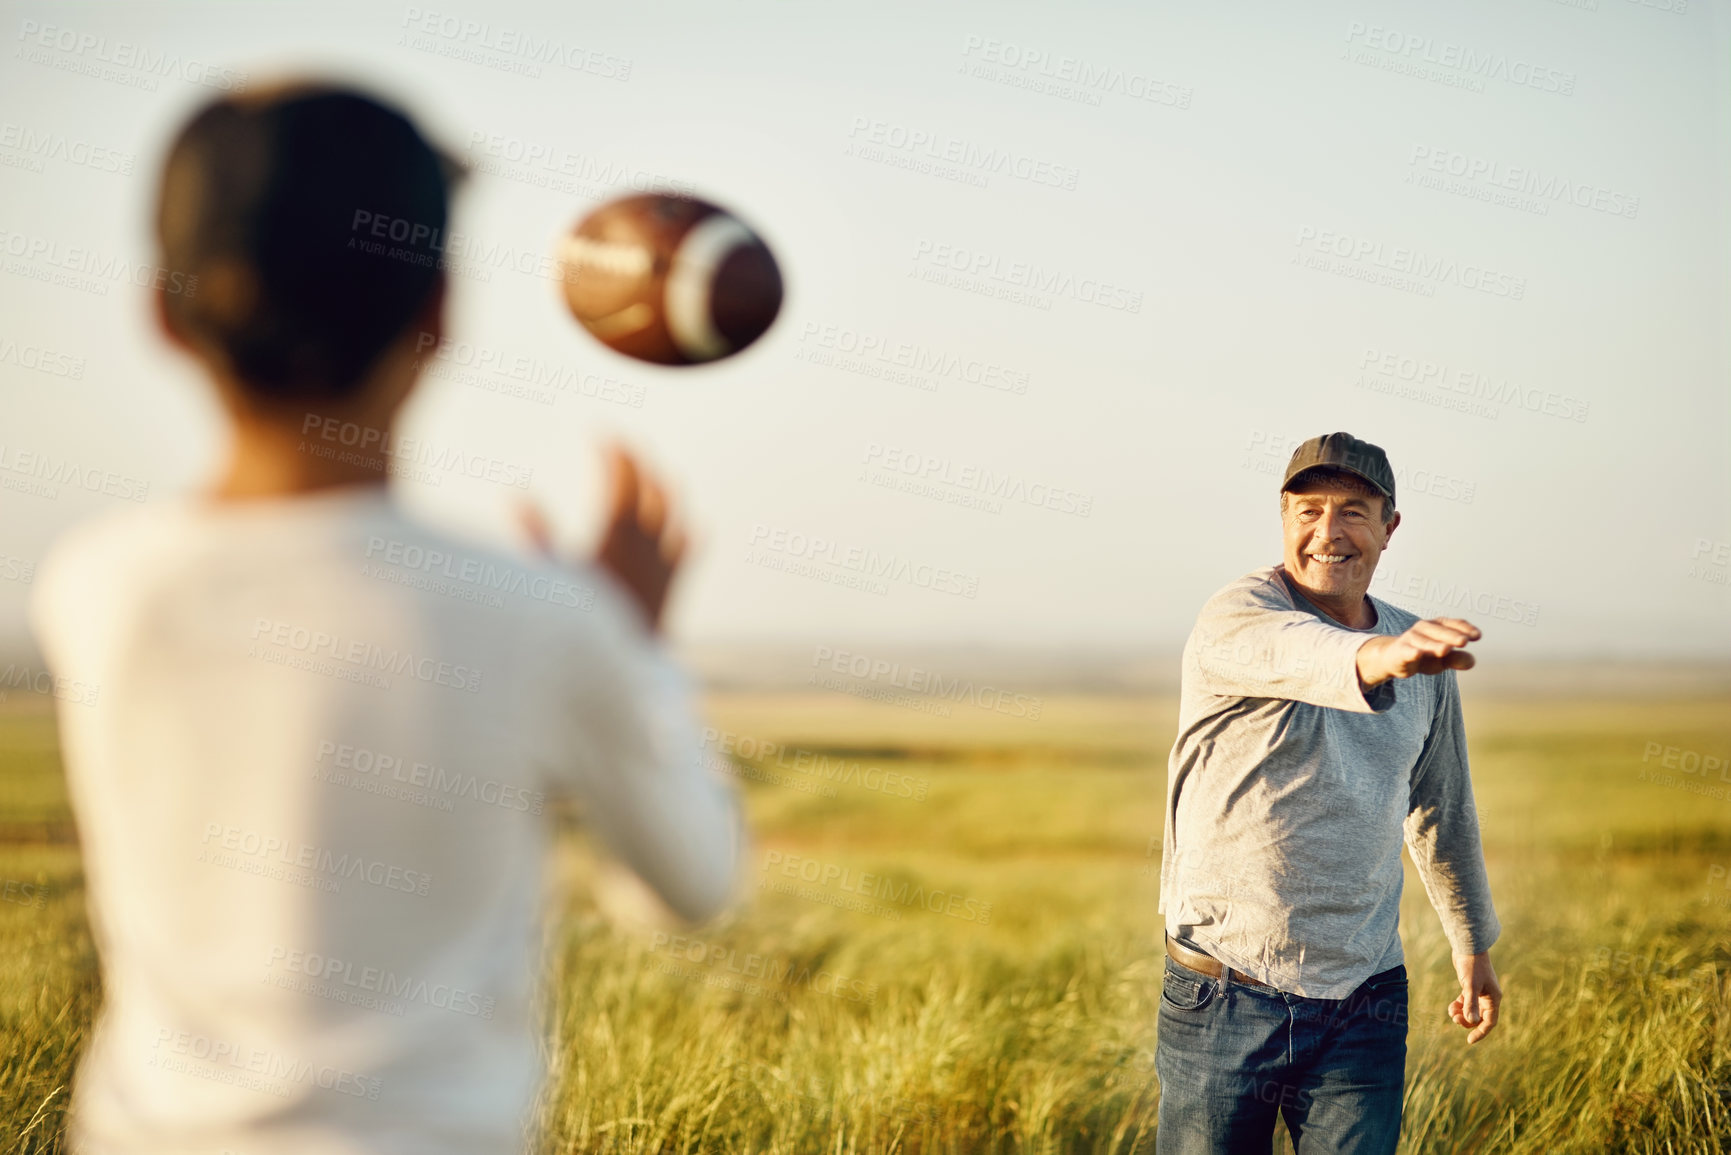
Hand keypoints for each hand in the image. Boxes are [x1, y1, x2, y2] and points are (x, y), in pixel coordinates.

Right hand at [519, 444, 687, 631]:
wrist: (616, 671)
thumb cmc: (577, 625)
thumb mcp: (550, 579)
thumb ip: (537, 537)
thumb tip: (517, 497)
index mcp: (617, 539)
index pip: (622, 483)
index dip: (615, 456)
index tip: (602, 434)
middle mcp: (647, 549)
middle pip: (650, 493)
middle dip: (639, 464)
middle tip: (626, 445)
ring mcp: (663, 569)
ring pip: (673, 519)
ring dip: (665, 492)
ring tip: (659, 476)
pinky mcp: (669, 592)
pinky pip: (686, 558)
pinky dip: (688, 539)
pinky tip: (694, 530)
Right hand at [1357, 618, 1480, 687]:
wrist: (1394, 659)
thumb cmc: (1422, 656)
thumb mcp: (1442, 659)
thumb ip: (1457, 659)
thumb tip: (1472, 661)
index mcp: (1437, 626)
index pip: (1453, 624)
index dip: (1465, 628)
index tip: (1477, 636)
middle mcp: (1423, 628)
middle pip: (1439, 631)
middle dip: (1452, 636)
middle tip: (1464, 641)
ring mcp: (1410, 638)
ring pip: (1424, 641)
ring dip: (1434, 645)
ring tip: (1446, 650)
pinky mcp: (1400, 650)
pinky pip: (1406, 650)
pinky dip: (1411, 652)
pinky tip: (1417, 654)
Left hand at [1448, 950, 1500, 1044]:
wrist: (1468, 947)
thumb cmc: (1472, 965)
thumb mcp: (1470, 986)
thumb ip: (1471, 1003)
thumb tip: (1471, 1021)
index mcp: (1493, 998)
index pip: (1490, 1022)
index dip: (1480, 1032)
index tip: (1469, 1040)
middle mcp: (1488, 997)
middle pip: (1480, 1018)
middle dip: (1467, 1021)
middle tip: (1455, 1018)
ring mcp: (1479, 992)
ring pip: (1471, 1011)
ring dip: (1461, 1014)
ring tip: (1452, 1011)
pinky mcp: (1470, 987)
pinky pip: (1466, 1003)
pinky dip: (1459, 1006)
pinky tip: (1452, 1007)